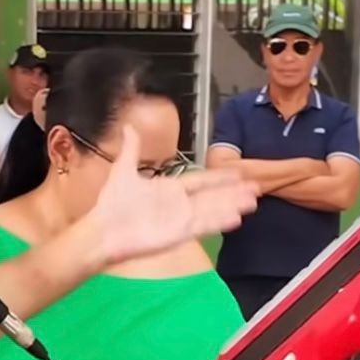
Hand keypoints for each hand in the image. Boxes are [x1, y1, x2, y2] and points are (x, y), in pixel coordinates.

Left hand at [89, 127, 258, 265]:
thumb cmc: (112, 204)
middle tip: (256, 187)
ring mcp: (182, 219)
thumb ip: (131, 149)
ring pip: (213, 209)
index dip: (219, 176)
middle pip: (213, 195)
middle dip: (234, 191)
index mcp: (170, 189)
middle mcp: (180, 204)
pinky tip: (236, 217)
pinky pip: (204, 225)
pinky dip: (219, 220)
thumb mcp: (123, 171)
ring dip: (232, 204)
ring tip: (252, 200)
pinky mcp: (180, 233)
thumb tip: (128, 126)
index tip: (238, 171)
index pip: (201, 180)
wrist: (104, 232)